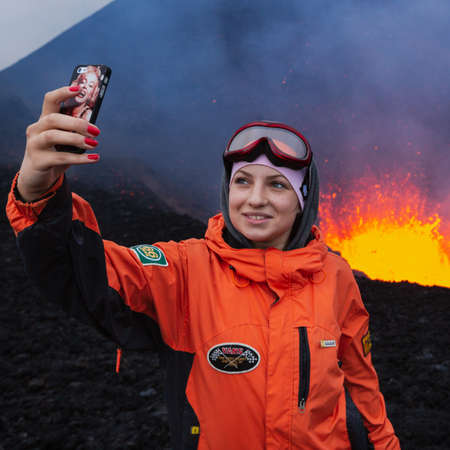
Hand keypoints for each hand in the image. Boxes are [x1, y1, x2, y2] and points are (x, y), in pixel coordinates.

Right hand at [17, 86, 100, 201]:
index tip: (79, 89)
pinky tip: (94, 158)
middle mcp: (36, 129)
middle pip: (54, 119)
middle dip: (76, 123)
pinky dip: (80, 159)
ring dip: (76, 139)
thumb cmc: (56, 154)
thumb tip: (95, 127)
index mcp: (44, 120)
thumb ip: (75, 132)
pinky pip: (60, 157)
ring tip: (94, 144)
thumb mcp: (65, 141)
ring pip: (54, 136)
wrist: (38, 177)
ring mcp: (34, 144)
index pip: (50, 100)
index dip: (63, 92)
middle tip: (96, 131)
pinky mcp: (38, 161)